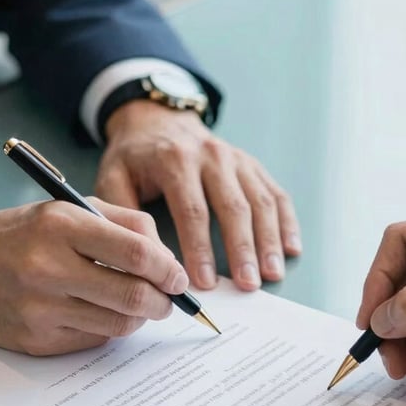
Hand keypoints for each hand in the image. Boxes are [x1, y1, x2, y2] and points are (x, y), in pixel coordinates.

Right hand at [0, 199, 188, 354]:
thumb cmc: (20, 233)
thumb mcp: (67, 208)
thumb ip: (123, 223)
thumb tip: (168, 258)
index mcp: (60, 225)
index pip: (136, 252)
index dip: (168, 268)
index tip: (178, 277)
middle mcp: (48, 267)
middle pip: (134, 295)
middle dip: (164, 301)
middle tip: (169, 299)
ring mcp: (41, 309)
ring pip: (120, 324)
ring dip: (140, 318)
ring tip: (139, 305)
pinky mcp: (36, 340)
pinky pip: (94, 340)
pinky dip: (110, 328)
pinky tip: (102, 313)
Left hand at [96, 101, 300, 290]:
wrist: (158, 121)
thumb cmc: (135, 158)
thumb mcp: (113, 176)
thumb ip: (123, 213)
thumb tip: (141, 256)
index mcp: (176, 160)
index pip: (192, 209)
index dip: (200, 248)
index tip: (205, 281)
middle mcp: (212, 156)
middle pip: (234, 207)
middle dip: (242, 249)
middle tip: (247, 285)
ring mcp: (237, 160)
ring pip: (260, 202)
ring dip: (269, 241)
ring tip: (271, 274)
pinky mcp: (253, 166)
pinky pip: (276, 194)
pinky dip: (287, 222)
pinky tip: (292, 249)